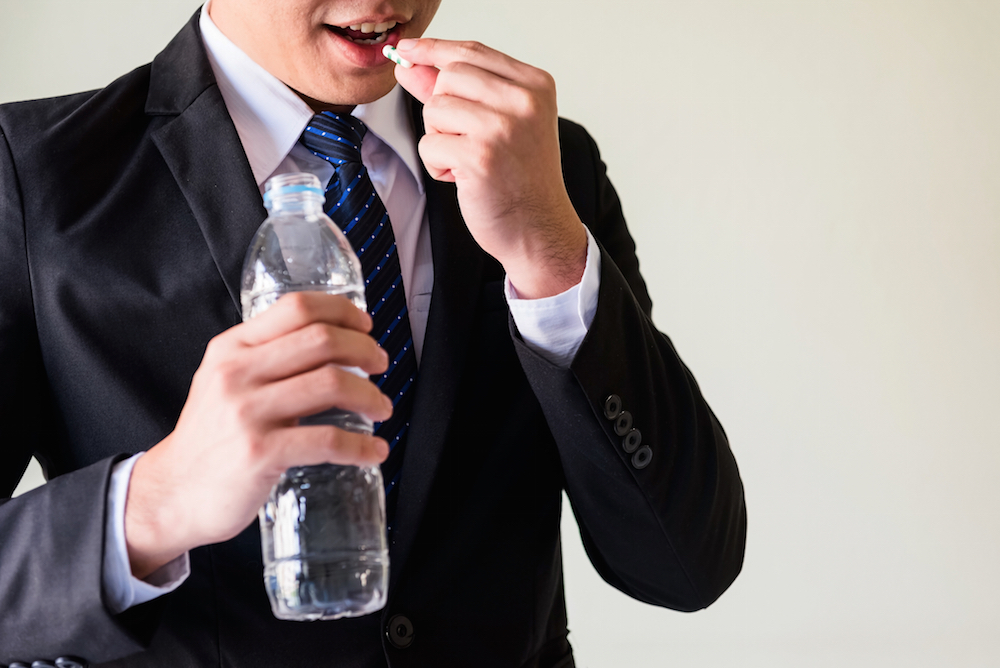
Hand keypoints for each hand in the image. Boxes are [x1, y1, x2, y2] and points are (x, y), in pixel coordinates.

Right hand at [125, 292, 390, 578]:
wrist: (173, 493)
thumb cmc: (210, 438)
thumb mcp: (222, 381)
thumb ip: (263, 358)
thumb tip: (329, 343)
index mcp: (231, 348)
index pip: (296, 307)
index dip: (342, 311)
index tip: (365, 326)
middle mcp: (237, 373)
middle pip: (322, 340)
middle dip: (365, 350)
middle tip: (380, 366)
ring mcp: (247, 412)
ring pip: (331, 383)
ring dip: (371, 396)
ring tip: (381, 408)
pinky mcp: (260, 452)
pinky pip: (328, 440)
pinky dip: (361, 446)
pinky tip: (374, 450)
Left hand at [393, 38, 587, 298]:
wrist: (539, 230)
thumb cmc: (521, 179)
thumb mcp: (500, 124)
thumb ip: (457, 91)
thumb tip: (409, 64)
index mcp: (535, 85)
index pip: (472, 52)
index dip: (434, 50)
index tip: (407, 51)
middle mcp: (524, 101)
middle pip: (449, 77)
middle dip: (443, 110)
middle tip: (466, 141)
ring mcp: (502, 128)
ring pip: (435, 110)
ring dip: (440, 140)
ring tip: (470, 162)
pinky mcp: (479, 156)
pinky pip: (429, 145)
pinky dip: (438, 166)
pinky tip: (465, 180)